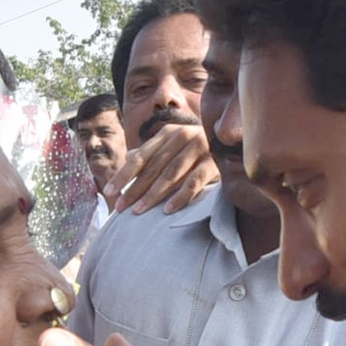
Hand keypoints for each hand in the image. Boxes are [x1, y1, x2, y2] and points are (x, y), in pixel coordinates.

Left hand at [104, 123, 218, 213]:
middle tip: (121, 208)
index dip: (123, 175)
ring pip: (171, 174)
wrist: (236, 142)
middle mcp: (182, 136)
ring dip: (153, 194)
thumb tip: (128, 159)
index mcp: (167, 134)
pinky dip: (180, 196)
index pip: (140, 157)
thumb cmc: (197, 149)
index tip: (109, 192)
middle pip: (153, 167)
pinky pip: (194, 182)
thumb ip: (153, 152)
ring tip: (139, 211)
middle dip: (135, 188)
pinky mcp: (215, 162)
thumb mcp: (174, 147)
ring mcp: (199, 147)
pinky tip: (168, 210)